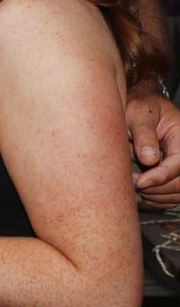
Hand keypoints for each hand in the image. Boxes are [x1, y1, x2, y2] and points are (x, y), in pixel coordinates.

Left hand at [126, 89, 179, 208]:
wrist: (142, 108)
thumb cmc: (140, 107)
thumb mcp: (139, 113)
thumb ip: (144, 134)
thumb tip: (149, 159)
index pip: (179, 164)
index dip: (160, 176)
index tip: (139, 182)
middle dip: (156, 187)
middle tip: (131, 184)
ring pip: (178, 192)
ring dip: (156, 195)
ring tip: (133, 184)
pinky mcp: (176, 175)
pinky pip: (173, 196)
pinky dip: (158, 199)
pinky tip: (142, 192)